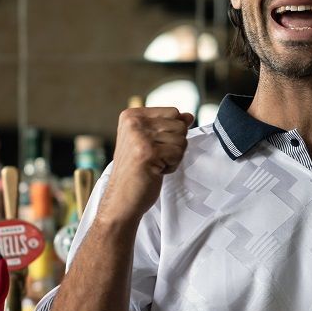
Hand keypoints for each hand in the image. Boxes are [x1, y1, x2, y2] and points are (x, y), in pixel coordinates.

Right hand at [98, 107, 194, 223]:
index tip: (152, 146)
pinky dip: (171, 166)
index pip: (173, 112)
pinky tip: (155, 171)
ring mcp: (140, 136)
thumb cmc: (137, 171)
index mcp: (131, 115)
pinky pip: (178, 154)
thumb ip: (169, 126)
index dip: (172, 132)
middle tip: (154, 158)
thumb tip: (189, 116)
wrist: (122, 198)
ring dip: (173, 157)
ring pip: (182, 140)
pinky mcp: (148, 151)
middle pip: (180, 125)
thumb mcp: (151, 142)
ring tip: (153, 164)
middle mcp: (133, 121)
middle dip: (174, 145)